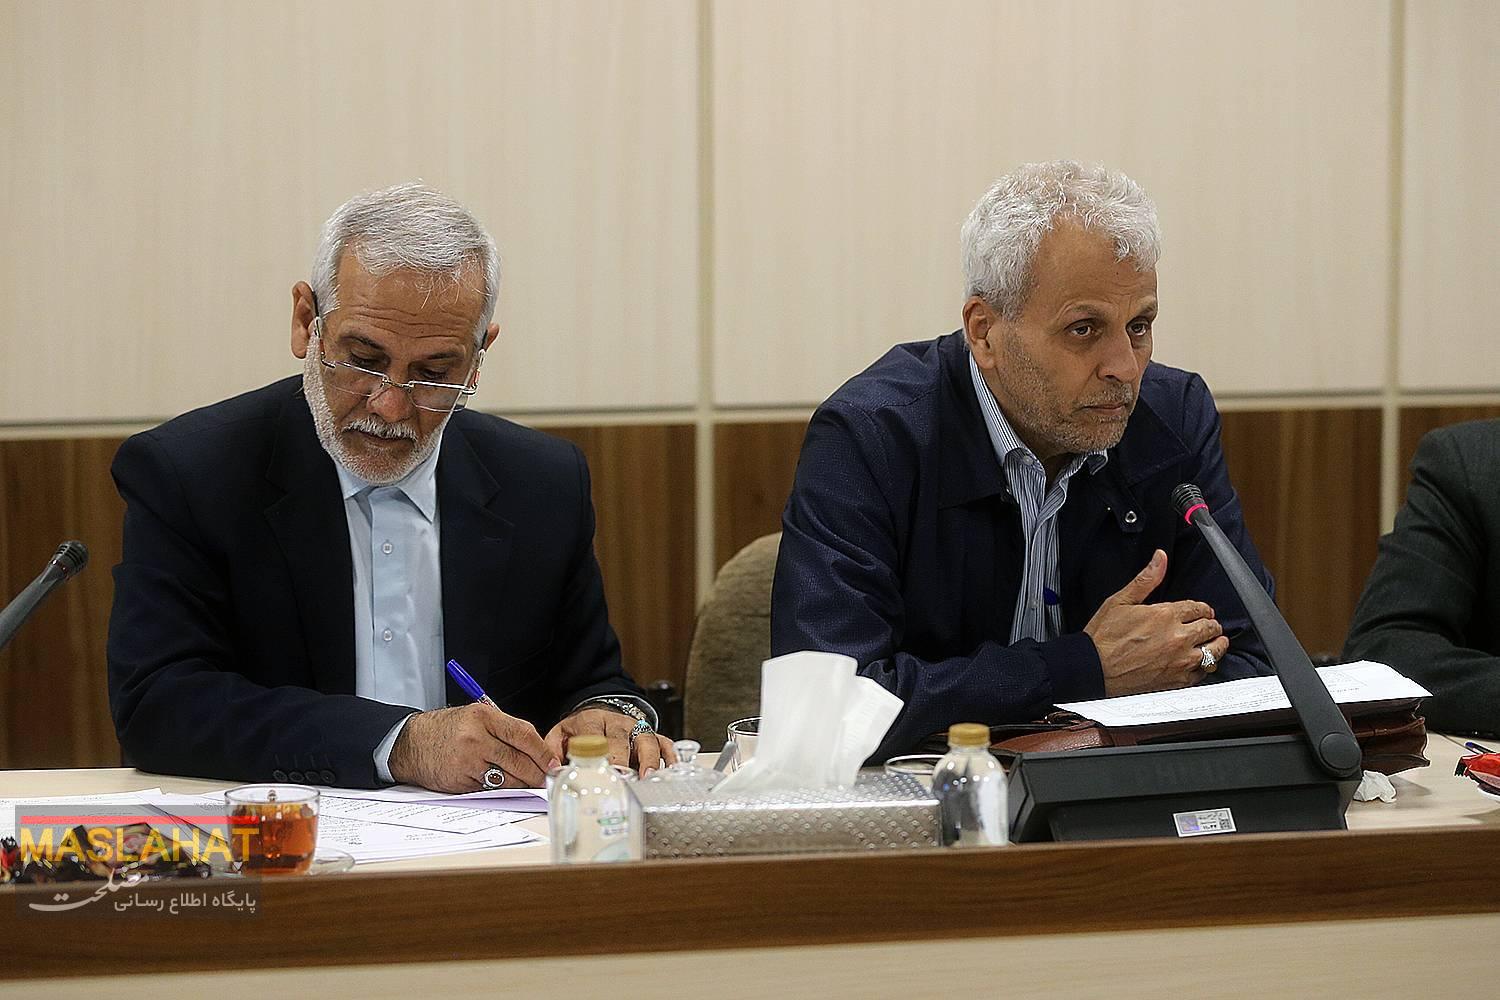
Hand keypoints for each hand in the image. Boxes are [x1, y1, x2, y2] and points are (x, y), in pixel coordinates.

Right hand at [387, 703, 559, 792]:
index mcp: (484, 717)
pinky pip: (490, 789)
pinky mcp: (461, 781)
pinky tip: (506, 786)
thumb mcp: (476, 717)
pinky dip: (502, 790)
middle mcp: (476, 738)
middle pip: (519, 760)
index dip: (542, 752)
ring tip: (530, 784)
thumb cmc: (447, 729)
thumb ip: (505, 729)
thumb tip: (536, 750)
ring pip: (508, 778)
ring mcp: (467, 762)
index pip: (523, 734)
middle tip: (547, 779)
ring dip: (523, 784)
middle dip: (537, 773)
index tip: (553, 763)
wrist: (410, 743)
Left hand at [544, 709, 678, 776]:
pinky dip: (669, 756)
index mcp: (591, 721)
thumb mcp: (559, 735)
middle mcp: (616, 722)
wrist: (598, 710)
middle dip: (622, 760)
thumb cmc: (579, 730)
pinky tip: (670, 771)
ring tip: (647, 778)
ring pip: (646, 740)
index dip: (597, 753)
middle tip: (622, 780)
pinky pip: (664, 742)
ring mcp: (636, 728)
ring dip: (648, 759)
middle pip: (621, 739)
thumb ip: (553, 752)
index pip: (594, 736)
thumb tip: (552, 773)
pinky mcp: (650, 734)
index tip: (598, 770)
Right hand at [1083, 549, 1228, 696]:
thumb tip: (1160, 558)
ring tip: (1213, 643)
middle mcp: (1177, 638)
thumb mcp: (1120, 601)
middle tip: (1209, 625)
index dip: (1202, 608)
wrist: (1094, 669)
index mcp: (1165, 615)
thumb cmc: (1103, 637)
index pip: (1198, 608)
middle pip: (1210, 628)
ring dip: (1215, 645)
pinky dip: (1204, 667)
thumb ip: (1146, 579)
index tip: (1200, 611)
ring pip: (1214, 651)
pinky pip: (1203, 673)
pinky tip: (1199, 663)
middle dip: (1211, 624)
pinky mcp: (1177, 680)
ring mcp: (1179, 661)